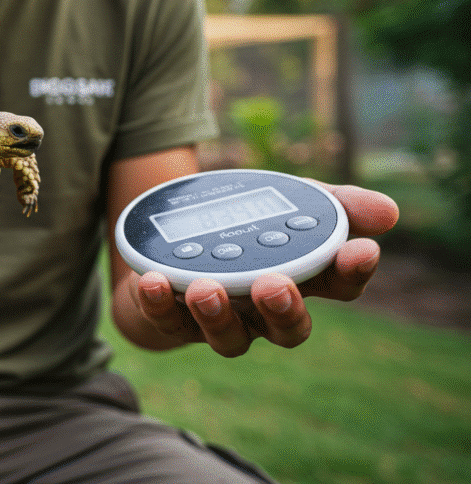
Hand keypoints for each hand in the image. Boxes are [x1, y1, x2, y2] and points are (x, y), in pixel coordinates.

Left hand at [132, 182, 399, 356]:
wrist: (167, 242)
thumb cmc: (238, 227)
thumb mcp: (283, 201)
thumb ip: (331, 203)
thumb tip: (389, 212)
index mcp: (299, 279)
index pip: (340, 285)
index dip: (352, 270)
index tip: (360, 249)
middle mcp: (262, 310)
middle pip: (287, 329)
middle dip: (283, 310)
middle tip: (273, 285)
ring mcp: (218, 320)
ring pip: (228, 338)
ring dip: (216, 314)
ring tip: (204, 288)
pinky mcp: (169, 320)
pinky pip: (165, 321)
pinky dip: (157, 303)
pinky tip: (151, 281)